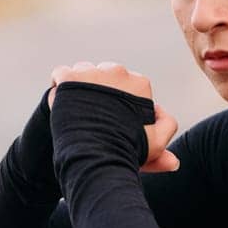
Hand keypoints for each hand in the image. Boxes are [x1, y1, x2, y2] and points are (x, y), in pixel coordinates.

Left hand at [48, 59, 179, 172]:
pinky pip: (60, 74)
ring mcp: (92, 72)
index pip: (128, 85)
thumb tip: (163, 114)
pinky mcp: (69, 77)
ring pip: (83, 73)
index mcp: (140, 83)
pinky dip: (59, 87)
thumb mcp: (154, 144)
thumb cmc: (127, 151)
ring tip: (77, 111)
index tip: (113, 119)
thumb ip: (167, 129)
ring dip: (80, 87)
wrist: (96, 157)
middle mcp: (118, 71)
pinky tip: (62, 104)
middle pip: (105, 76)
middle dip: (100, 91)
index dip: (119, 102)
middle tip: (94, 116)